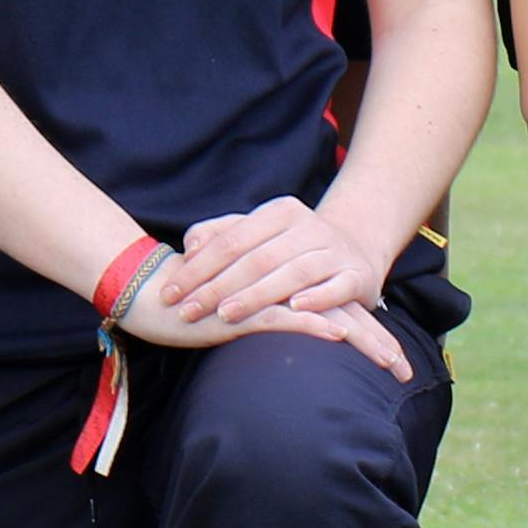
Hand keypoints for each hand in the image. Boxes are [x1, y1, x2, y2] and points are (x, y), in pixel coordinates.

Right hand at [117, 256, 408, 380]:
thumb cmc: (192, 307)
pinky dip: (313, 326)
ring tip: (390, 362)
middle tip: (407, 369)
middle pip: (341, 313)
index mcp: (284, 293)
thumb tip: (288, 342)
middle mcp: (282, 292)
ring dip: (360, 340)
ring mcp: (263, 299)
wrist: (149, 292)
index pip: (335, 309)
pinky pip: (284, 317)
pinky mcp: (241, 310)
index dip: (367, 330)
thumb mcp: (234, 318)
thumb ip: (262, 323)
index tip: (395, 360)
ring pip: (323, 317)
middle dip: (377, 343)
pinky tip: (339, 337)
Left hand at [154, 194, 391, 332]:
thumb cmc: (290, 247)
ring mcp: (334, 251)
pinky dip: (317, 297)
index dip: (198, 267)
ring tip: (227, 315)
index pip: (231, 240)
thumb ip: (220, 234)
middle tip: (188, 311)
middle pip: (257, 259)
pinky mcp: (357, 276)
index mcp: (280, 212)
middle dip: (218, 287)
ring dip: (258, 295)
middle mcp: (309, 227)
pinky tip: (294, 308)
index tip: (170, 292)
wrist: (355, 248)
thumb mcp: (258, 233)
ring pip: (293, 273)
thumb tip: (189, 245)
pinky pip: (336, 287)